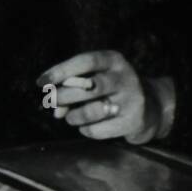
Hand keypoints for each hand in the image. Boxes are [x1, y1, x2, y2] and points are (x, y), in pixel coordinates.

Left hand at [37, 51, 165, 143]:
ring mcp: (132, 100)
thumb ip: (74, 87)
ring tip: (71, 118)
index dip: (61, 71)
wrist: (150, 107)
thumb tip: (56, 110)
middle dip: (63, 96)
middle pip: (88, 87)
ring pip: (91, 111)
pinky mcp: (133, 121)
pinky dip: (86, 130)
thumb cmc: (112, 90)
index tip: (41, 82)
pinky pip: (97, 130)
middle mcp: (126, 77)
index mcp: (115, 61)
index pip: (86, 61)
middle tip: (51, 102)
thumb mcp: (97, 78)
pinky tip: (89, 126)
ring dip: (73, 117)